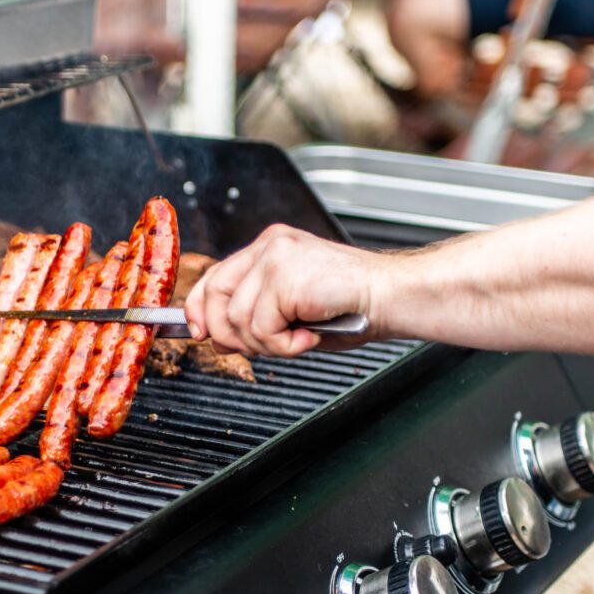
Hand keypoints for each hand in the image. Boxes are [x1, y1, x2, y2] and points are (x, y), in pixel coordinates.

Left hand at [184, 225, 381, 356]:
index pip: (216, 275)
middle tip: (265, 347)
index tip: (201, 333)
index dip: (201, 307)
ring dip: (266, 344)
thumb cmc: (354, 306)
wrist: (393, 296)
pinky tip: (309, 337)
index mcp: (270, 248)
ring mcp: (275, 258)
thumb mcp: (293, 313)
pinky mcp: (284, 277)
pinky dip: (283, 345)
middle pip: (215, 294)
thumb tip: (216, 339)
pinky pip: (260, 327)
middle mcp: (269, 246)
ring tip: (299, 339)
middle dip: (228, 333)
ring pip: (237, 318)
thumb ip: (254, 320)